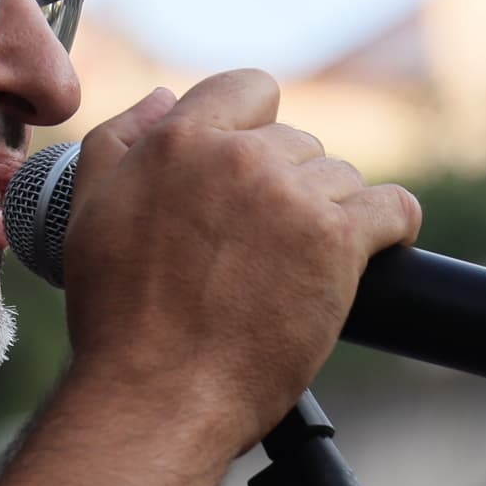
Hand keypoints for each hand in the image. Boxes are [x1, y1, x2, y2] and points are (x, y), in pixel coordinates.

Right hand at [51, 72, 421, 452]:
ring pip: (342, 180)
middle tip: (268, 247)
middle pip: (298, 143)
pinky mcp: (336, 242)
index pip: (249, 89)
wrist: (159, 395)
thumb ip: (119, 142)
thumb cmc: (121, 321)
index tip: (259, 172)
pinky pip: (393, 209)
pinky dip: (395, 226)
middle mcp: (238, 157)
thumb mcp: (90, 214)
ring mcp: (291, 197)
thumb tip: (161, 99)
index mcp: (179, 141)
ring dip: (331, 217)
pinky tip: (384, 246)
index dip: (258, 128)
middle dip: (289, 187)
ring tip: (302, 268)